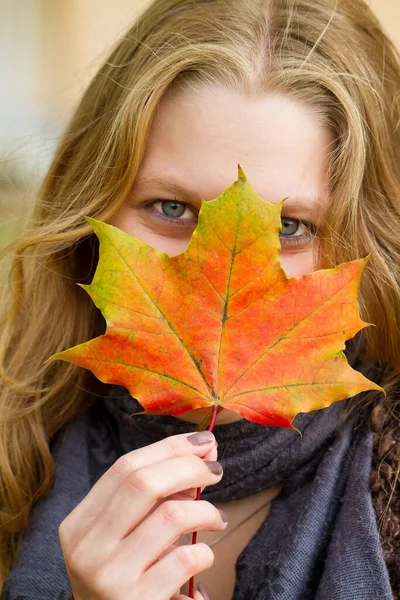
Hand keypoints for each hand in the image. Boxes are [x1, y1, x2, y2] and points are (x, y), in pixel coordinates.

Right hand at [59, 430, 222, 598]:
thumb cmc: (124, 579)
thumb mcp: (122, 537)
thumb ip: (149, 499)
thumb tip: (201, 453)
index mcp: (79, 525)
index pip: (124, 468)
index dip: (168, 448)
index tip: (202, 442)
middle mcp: (86, 549)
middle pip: (143, 483)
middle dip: (188, 467)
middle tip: (216, 470)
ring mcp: (109, 578)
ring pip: (171, 516)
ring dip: (205, 510)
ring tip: (216, 518)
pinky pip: (185, 558)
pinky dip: (204, 552)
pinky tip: (204, 556)